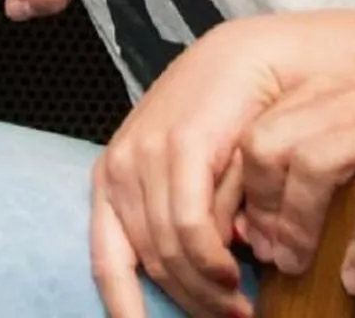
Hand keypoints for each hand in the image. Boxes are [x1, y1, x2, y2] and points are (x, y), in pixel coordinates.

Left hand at [91, 20, 285, 317]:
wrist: (247, 62)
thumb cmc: (224, 126)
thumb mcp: (194, 182)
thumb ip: (185, 226)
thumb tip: (201, 286)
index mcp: (111, 181)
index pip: (108, 265)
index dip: (124, 311)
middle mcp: (119, 170)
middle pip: (150, 265)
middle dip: (192, 304)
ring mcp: (144, 155)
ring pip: (169, 251)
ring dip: (207, 291)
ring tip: (240, 308)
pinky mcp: (179, 146)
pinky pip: (190, 225)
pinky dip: (211, 259)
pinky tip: (234, 273)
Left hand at [235, 81, 354, 296]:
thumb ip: (306, 175)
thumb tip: (248, 228)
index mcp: (326, 96)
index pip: (256, 135)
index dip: (243, 193)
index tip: (249, 238)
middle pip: (273, 145)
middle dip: (264, 208)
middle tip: (275, 257)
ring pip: (316, 165)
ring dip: (300, 226)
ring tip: (301, 268)